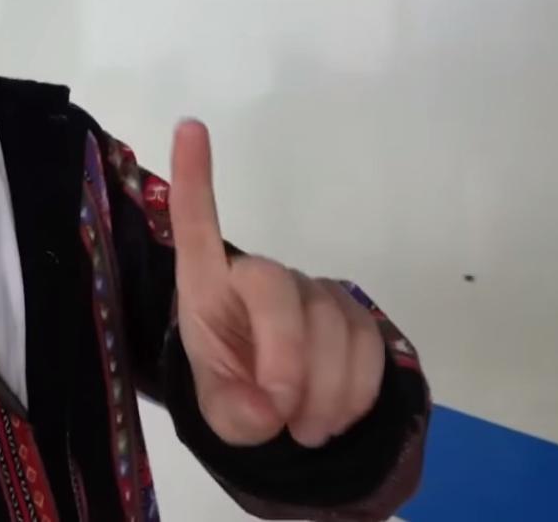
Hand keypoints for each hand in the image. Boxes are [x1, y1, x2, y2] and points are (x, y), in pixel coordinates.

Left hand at [170, 120, 384, 447]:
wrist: (291, 422)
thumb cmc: (239, 398)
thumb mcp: (222, 415)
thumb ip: (234, 412)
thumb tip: (268, 408)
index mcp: (210, 291)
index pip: (198, 228)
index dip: (194, 180)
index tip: (189, 127)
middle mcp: (261, 278)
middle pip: (275, 288)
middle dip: (284, 357)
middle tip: (281, 415)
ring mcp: (313, 292)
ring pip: (330, 328)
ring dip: (322, 394)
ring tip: (304, 429)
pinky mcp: (357, 314)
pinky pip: (368, 348)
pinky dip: (354, 395)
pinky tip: (333, 416)